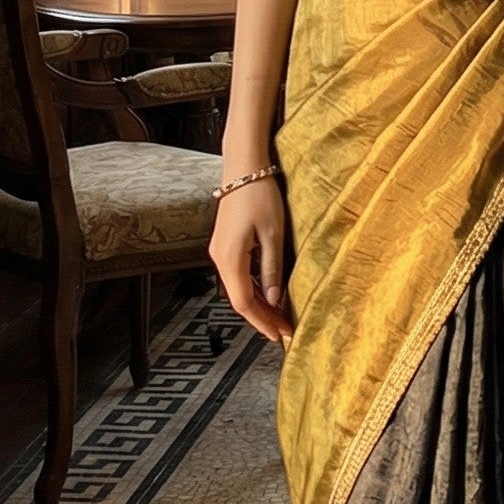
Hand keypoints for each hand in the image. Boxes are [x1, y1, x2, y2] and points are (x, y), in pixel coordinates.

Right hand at [209, 177, 293, 348]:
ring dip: (258, 304)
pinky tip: (269, 294)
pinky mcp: (224, 243)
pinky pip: (237, 274)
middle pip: (239, 298)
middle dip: (262, 317)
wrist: (243, 167)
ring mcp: (219, 250)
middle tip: (285, 332)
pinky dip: (253, 288)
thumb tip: (275, 300)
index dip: (262, 322)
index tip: (280, 336)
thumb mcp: (273, 235)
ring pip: (238, 287)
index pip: (244, 303)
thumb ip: (272, 270)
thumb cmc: (259, 195)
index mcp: (229, 258)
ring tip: (280, 317)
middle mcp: (219, 257)